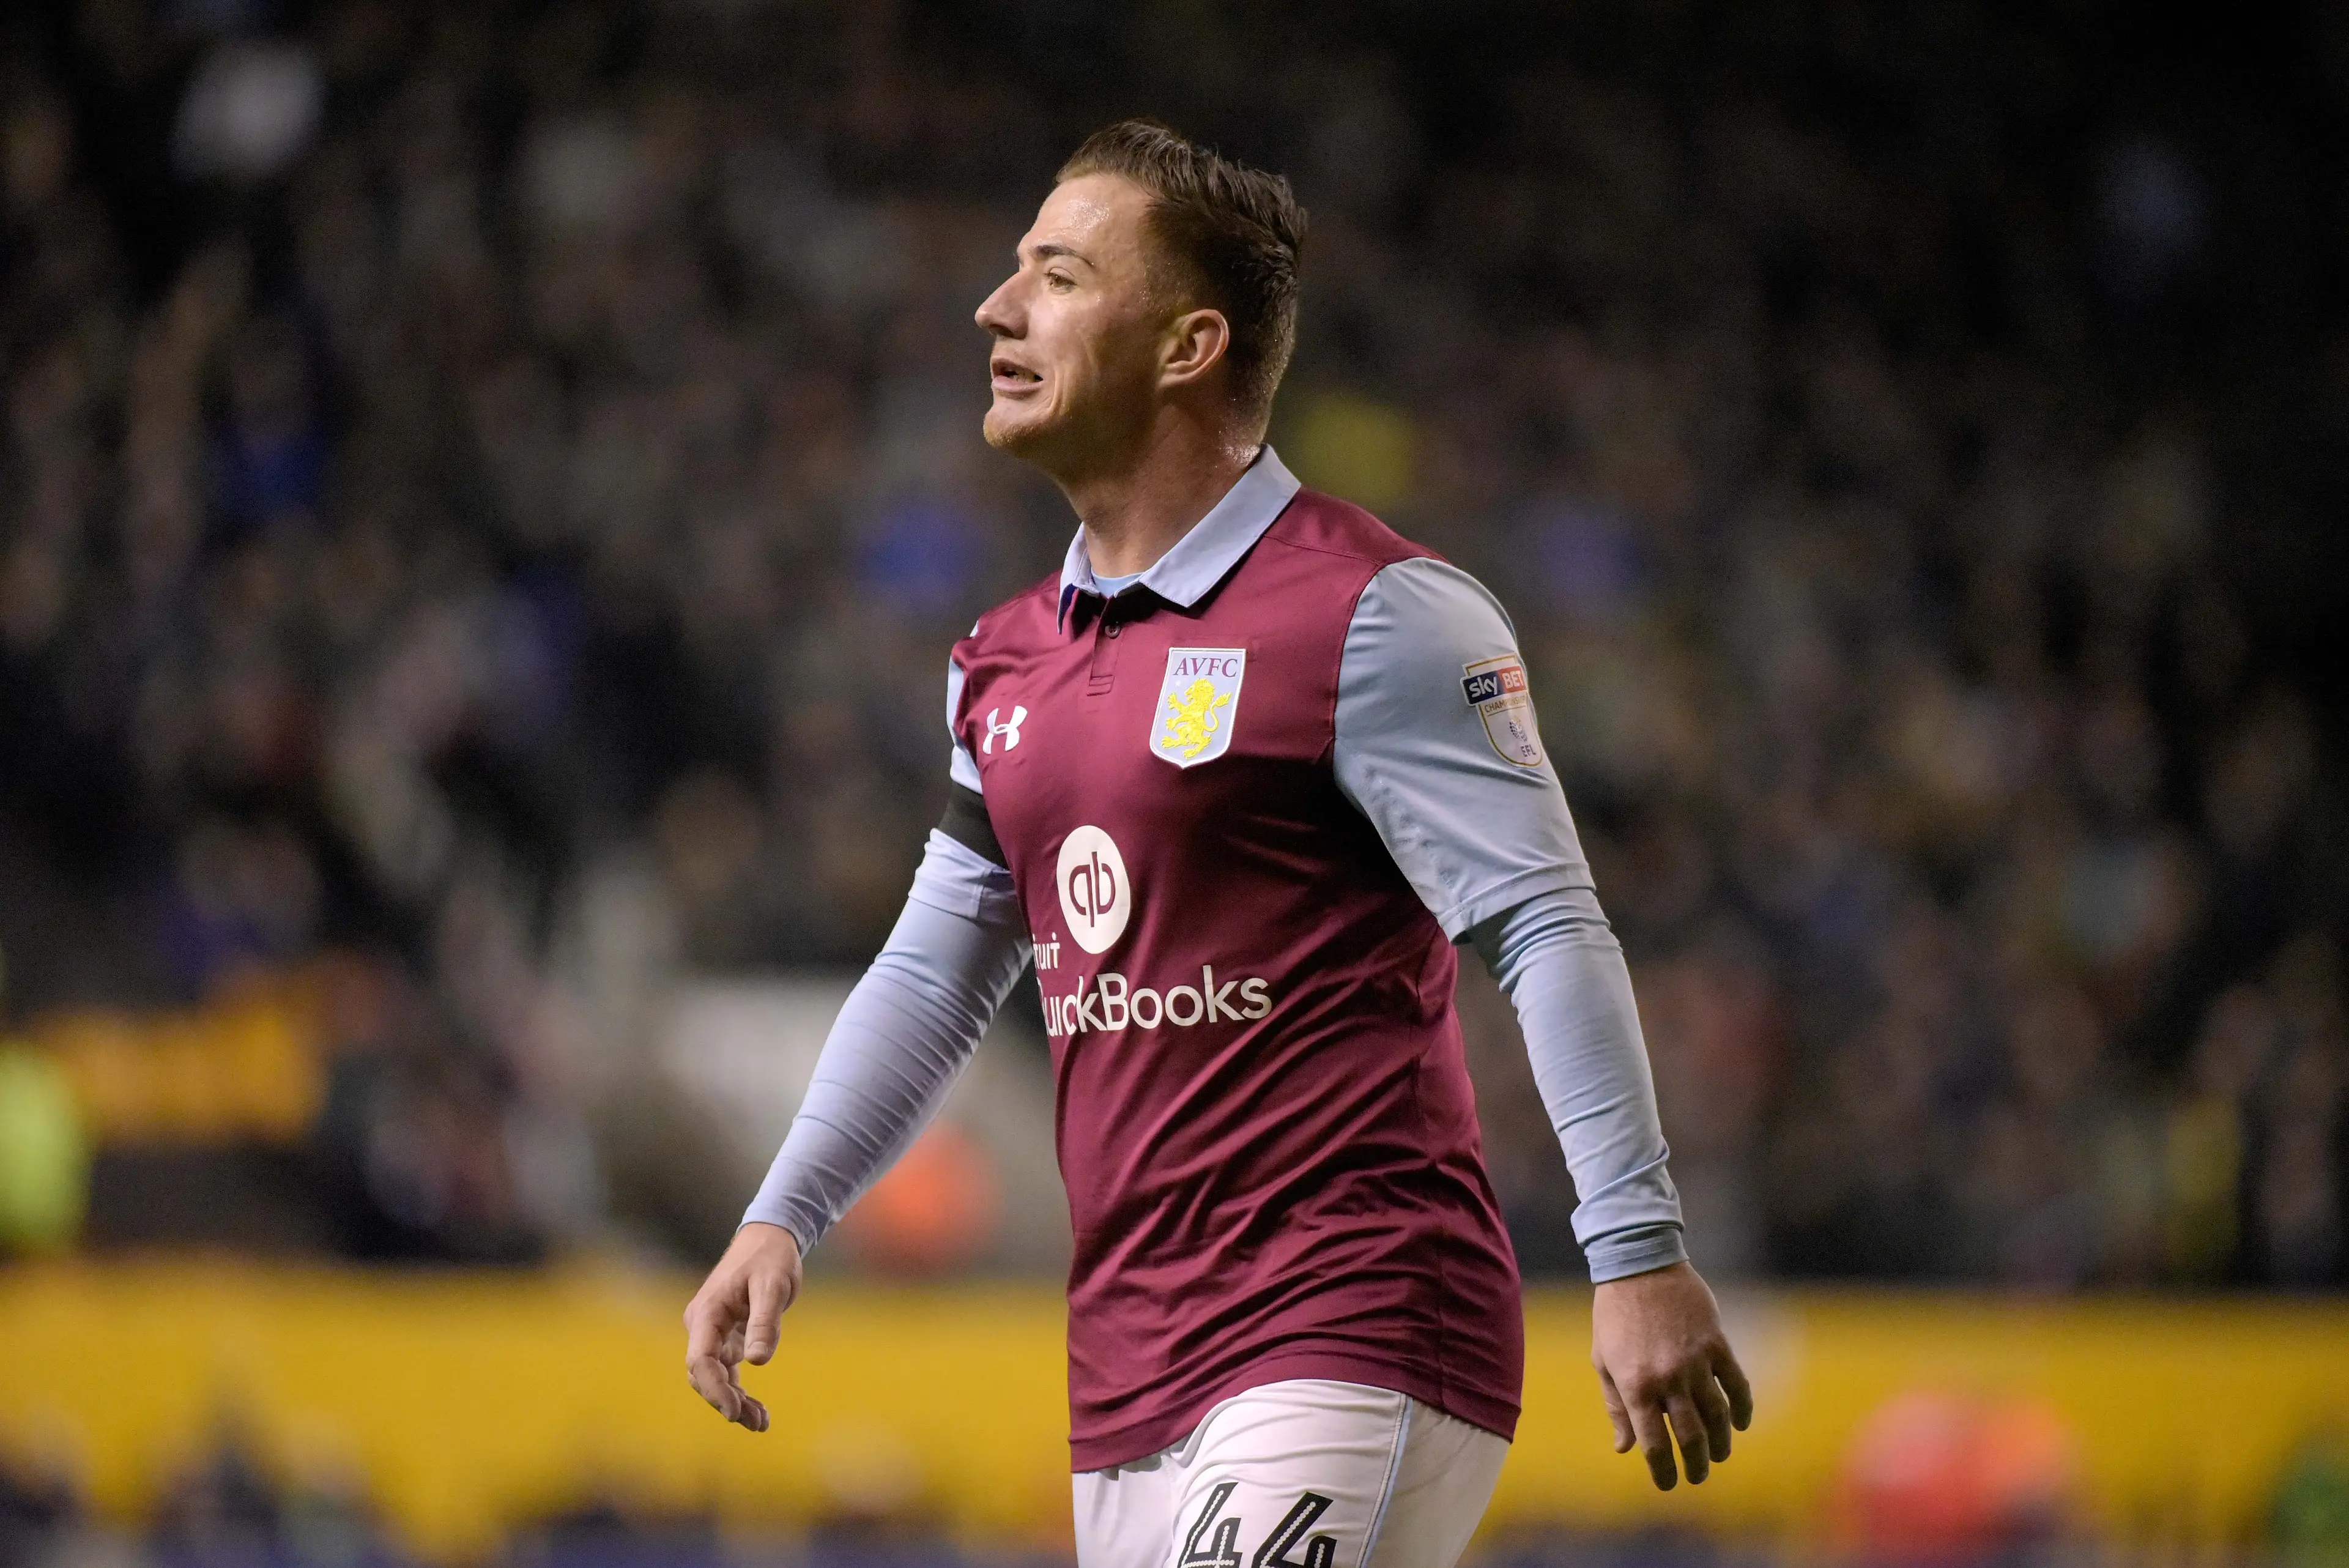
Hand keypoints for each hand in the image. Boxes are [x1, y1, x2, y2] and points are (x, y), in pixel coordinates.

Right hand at [683, 1221, 803, 1430]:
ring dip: (734, 1401)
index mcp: (707, 1312)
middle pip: (704, 1374)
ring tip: (760, 1423)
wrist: (771, 1237)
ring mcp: (713, 1332)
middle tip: (756, 1422)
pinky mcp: (726, 1336)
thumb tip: (757, 1361)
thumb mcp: (773, 1285)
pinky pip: (727, 1370)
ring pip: (715, 1377)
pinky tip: (757, 1411)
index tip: (734, 1411)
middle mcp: (703, 1325)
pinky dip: (739, 1390)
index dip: (714, 1389)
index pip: (700, 1360)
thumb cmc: (771, 1257)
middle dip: (725, 1401)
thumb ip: (765, 1321)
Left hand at [1590, 1260, 1751, 1489]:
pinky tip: (1741, 1423)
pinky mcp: (1716, 1344)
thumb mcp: (1603, 1361)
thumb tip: (1624, 1448)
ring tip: (1720, 1455)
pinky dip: (1743, 1408)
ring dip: (1722, 1442)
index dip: (1662, 1471)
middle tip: (1698, 1477)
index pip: (1654, 1444)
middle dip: (1697, 1464)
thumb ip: (1616, 1406)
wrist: (1638, 1264)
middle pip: (1691, 1437)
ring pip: (1718, 1416)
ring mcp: (1695, 1362)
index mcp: (1635, 1386)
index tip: (1667, 1484)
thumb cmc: (1613, 1315)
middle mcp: (1668, 1379)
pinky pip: (1737, 1385)